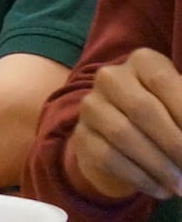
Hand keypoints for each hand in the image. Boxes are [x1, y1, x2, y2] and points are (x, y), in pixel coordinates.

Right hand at [70, 48, 181, 200]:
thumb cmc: (166, 115)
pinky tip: (161, 190)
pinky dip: (140, 177)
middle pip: (142, 109)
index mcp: (142, 61)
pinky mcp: (81, 135)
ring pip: (123, 135)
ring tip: (181, 186)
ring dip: (159, 166)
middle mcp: (110, 77)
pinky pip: (109, 157)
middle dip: (174, 143)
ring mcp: (91, 106)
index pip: (162, 81)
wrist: (122, 136)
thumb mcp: (180, 106)